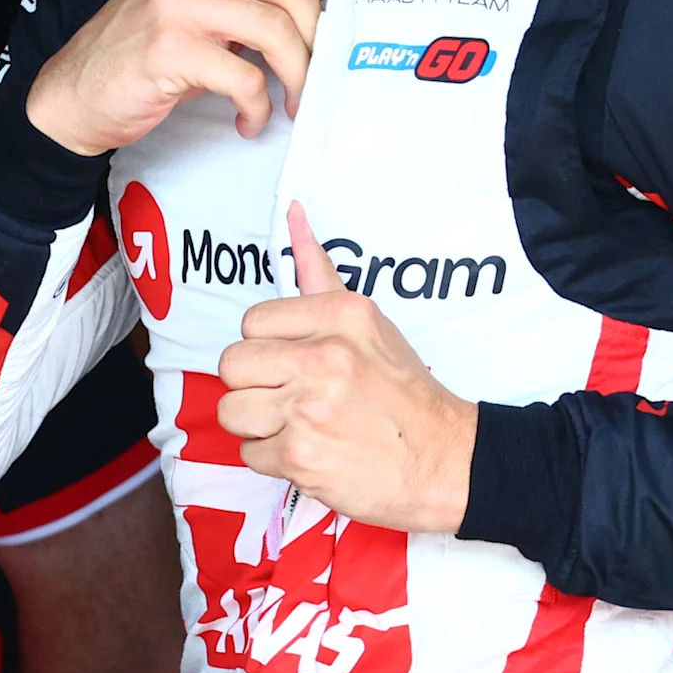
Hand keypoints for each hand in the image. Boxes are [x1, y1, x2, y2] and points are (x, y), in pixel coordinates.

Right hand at [26, 0, 345, 155]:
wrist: (73, 94)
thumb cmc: (140, 49)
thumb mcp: (201, 7)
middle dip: (315, 33)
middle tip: (317, 68)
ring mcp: (175, 2)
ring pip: (274, 28)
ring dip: (297, 76)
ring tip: (293, 100)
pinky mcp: (170, 48)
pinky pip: (245, 76)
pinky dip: (258, 106)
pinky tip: (249, 118)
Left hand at [218, 205, 478, 532]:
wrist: (440, 460)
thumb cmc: (402, 392)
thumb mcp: (369, 323)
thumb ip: (319, 274)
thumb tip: (293, 212)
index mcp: (341, 315)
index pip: (252, 321)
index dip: (267, 346)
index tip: (295, 362)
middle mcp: (324, 357)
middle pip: (232, 364)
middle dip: (255, 385)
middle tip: (292, 396)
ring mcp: (308, 409)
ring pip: (232, 410)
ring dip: (259, 424)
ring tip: (300, 424)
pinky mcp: (299, 456)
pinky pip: (249, 453)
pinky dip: (274, 459)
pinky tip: (310, 451)